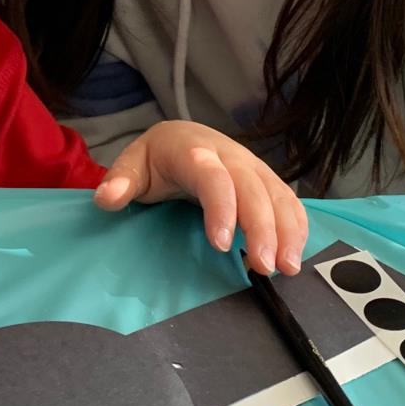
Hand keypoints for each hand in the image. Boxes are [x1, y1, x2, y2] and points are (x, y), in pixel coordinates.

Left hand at [95, 120, 308, 275]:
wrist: (183, 138)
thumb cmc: (158, 159)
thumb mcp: (134, 165)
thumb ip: (121, 181)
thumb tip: (107, 198)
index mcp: (194, 151)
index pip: (213, 177)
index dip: (222, 208)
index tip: (222, 244)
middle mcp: (231, 156)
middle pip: (253, 189)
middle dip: (263, 228)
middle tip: (265, 266)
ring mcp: (253, 167)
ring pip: (277, 194)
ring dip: (287, 230)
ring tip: (288, 267)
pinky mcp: (267, 181)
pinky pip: (289, 200)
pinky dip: (297, 226)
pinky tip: (295, 253)